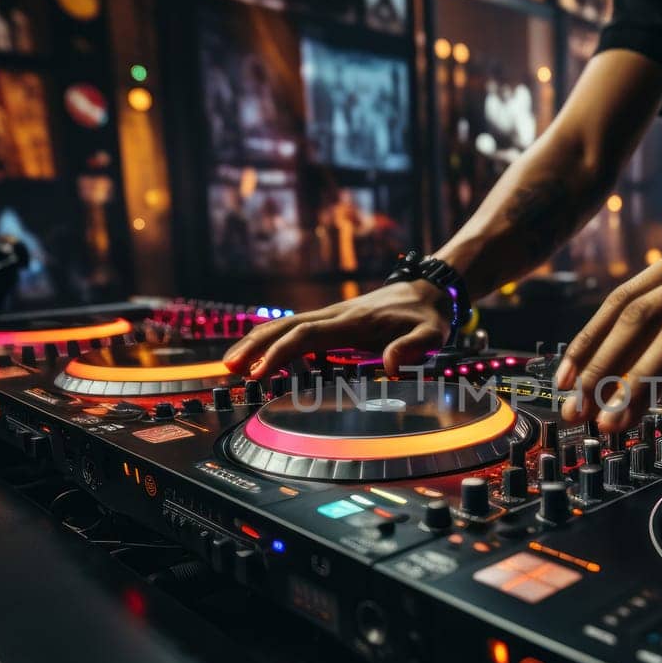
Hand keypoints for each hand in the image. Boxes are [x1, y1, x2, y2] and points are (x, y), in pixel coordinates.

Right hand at [223, 281, 449, 377]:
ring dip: (258, 342)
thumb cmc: (427, 317)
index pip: (308, 335)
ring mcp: (332, 316)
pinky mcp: (332, 321)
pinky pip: (296, 329)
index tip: (261, 372)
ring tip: (232, 364)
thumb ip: (413, 349)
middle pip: (286, 326)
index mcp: (353, 321)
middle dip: (256, 346)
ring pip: (286, 325)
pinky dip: (273, 339)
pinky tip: (257, 355)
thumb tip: (392, 367)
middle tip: (230, 368)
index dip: (282, 353)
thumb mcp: (431, 335)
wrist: (427, 290)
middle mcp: (336, 315)